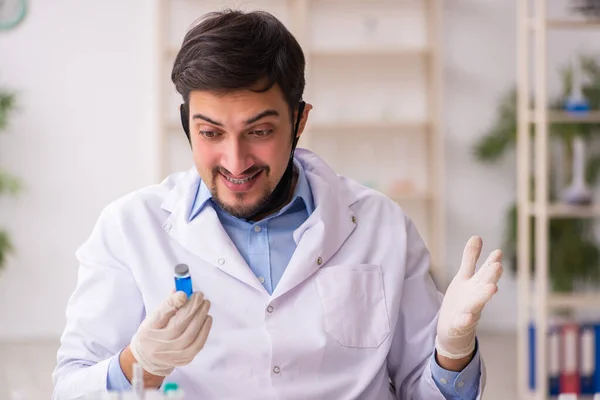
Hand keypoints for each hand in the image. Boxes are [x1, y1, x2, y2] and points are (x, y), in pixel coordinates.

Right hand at [129, 291, 212, 376]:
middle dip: (192, 308)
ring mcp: (172, 355)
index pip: (161, 316)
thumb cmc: (152, 334)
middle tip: (200, 296)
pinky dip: (204, 330)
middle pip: (178, 325)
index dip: (174, 304)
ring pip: (190, 335)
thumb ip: (167, 305)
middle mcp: (158, 346)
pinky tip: (207, 319)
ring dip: (200, 317)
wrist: (149, 360)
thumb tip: (182, 293)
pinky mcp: (184, 359)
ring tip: (205, 305)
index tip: (185, 293)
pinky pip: (197, 345)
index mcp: (148, 332)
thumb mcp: (153, 318)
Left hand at [436, 236, 502, 359]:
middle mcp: (476, 297)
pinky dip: (466, 320)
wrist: (454, 331)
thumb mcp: (465, 277)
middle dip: (491, 276)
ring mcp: (470, 311)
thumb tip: (477, 236)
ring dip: (484, 296)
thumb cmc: (463, 300)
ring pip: (478, 303)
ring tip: (492, 288)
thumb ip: (470, 259)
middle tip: (498, 266)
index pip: (485, 271)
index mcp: (476, 285)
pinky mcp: (460, 324)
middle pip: (485, 285)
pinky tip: (467, 316)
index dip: (491, 262)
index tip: (497, 252)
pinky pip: (464, 322)